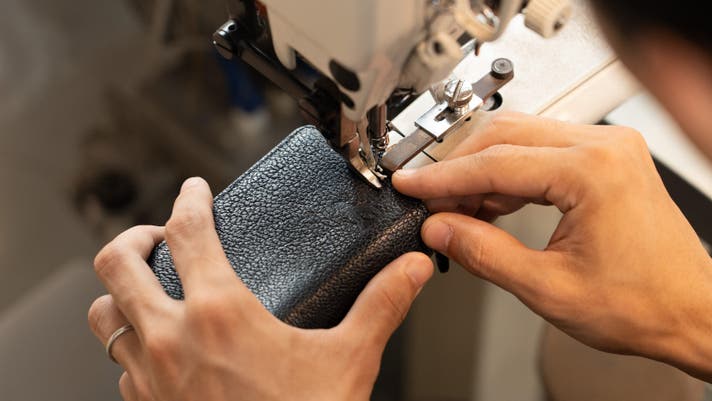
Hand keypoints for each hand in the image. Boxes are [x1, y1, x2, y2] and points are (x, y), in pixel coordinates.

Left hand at [88, 177, 432, 400]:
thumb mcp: (347, 358)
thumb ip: (379, 305)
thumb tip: (407, 270)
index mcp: (219, 313)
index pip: (188, 232)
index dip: (189, 200)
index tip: (194, 191)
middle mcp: (170, 338)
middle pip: (116, 264)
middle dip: (132, 238)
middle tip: (156, 235)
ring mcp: (149, 376)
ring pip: (103, 315)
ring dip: (119, 292)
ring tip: (145, 285)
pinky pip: (119, 364)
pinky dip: (131, 344)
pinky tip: (159, 348)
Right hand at [393, 112, 711, 379]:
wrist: (692, 311)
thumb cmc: (644, 304)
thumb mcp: (548, 287)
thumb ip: (484, 252)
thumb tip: (440, 228)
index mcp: (592, 172)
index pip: (495, 163)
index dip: (442, 177)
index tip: (411, 184)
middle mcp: (603, 147)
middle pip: (503, 134)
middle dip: (458, 166)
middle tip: (428, 198)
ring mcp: (606, 148)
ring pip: (520, 137)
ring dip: (481, 169)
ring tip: (454, 207)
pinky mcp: (604, 159)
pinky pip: (541, 151)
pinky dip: (507, 173)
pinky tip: (489, 203)